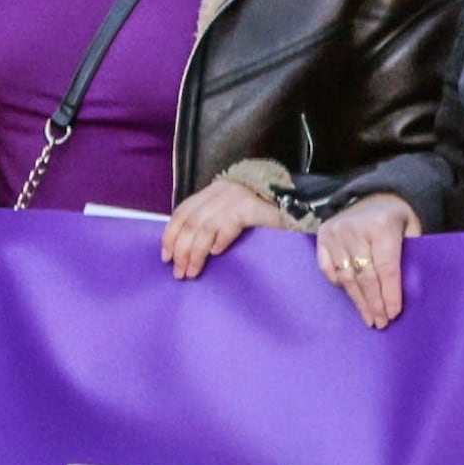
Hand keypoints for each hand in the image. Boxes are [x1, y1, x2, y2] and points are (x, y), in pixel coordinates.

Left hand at [160, 179, 281, 277]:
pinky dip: (219, 241)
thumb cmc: (263, 213)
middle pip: (191, 222)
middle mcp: (223, 191)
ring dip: (195, 253)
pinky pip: (229, 226)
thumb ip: (212, 221)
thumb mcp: (231, 212)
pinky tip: (216, 252)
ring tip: (192, 272)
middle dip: (181, 250)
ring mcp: (238, 197)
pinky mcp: (252, 208)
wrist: (297, 203)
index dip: (170, 234)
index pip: (183, 211)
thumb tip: (184, 248)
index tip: (166, 257)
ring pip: (205, 227)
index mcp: (214, 191)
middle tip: (179, 273)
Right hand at [310, 193, 417, 326]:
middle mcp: (356, 229)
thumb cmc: (398, 219)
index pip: (386, 267)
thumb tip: (409, 289)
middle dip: (375, 303)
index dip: (390, 293)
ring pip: (347, 277)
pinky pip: (328, 269)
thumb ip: (411, 254)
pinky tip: (352, 296)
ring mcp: (336, 233)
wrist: (375, 195)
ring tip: (369, 318)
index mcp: (382, 226)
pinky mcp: (322, 237)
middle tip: (381, 322)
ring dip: (358, 300)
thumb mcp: (412, 229)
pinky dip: (339, 284)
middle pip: (365, 276)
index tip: (394, 313)